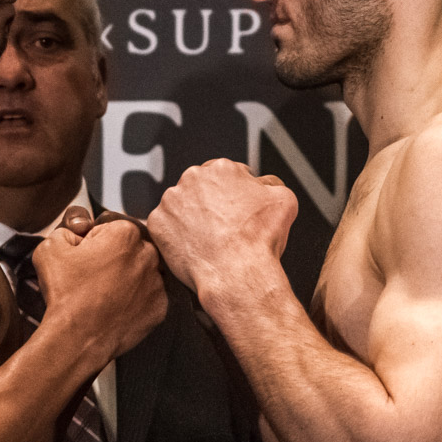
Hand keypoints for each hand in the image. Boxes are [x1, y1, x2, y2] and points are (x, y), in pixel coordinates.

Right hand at [30, 214, 166, 366]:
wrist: (76, 338)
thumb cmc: (65, 294)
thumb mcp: (50, 247)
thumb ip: (66, 229)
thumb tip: (77, 232)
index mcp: (125, 233)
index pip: (110, 229)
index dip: (93, 243)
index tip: (84, 259)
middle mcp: (148, 254)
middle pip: (130, 249)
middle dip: (114, 259)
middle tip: (92, 278)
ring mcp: (157, 283)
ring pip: (141, 273)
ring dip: (127, 279)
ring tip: (103, 295)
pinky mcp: (160, 307)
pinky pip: (148, 298)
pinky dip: (135, 302)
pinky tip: (115, 308)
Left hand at [149, 159, 297, 298]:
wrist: (237, 273)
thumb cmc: (258, 240)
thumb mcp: (284, 201)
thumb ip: (271, 184)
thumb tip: (264, 184)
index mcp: (222, 168)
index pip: (224, 174)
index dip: (232, 194)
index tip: (233, 209)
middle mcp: (193, 178)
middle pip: (200, 187)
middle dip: (209, 203)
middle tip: (222, 226)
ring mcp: (171, 200)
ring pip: (181, 206)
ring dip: (190, 218)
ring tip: (207, 239)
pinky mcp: (157, 223)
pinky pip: (165, 227)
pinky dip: (175, 236)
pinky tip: (192, 247)